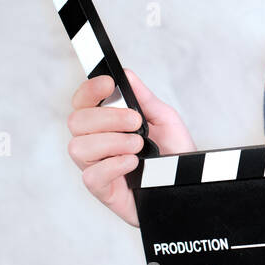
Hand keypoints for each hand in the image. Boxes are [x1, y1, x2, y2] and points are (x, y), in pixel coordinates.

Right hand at [66, 69, 195, 227]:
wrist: (189, 185)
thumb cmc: (174, 153)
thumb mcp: (165, 120)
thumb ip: (144, 98)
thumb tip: (126, 74)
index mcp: (106, 123)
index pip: (82, 102)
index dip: (89, 90)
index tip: (109, 83)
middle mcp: (95, 143)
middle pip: (76, 122)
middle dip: (107, 117)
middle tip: (136, 123)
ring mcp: (96, 167)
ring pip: (78, 148)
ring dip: (112, 142)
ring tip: (138, 146)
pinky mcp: (102, 190)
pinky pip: (91, 176)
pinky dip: (113, 165)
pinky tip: (133, 163)